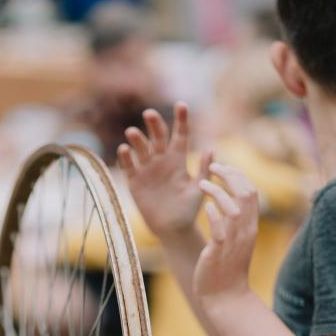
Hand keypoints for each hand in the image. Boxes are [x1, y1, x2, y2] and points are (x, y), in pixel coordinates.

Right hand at [118, 103, 211, 241]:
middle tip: (149, 114)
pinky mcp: (135, 182)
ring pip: (141, 149)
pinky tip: (124, 150)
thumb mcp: (199, 189)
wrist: (173, 229)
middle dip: (154, 124)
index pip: (180, 135)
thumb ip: (205, 169)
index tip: (182, 105)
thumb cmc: (189, 210)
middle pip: (157, 137)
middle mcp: (161, 161)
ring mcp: (147, 170)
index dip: (181, 120)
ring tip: (132, 132)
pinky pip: (129, 167)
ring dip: (137, 139)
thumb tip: (212, 148)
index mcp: (178, 160)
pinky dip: (126, 158)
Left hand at [194, 163, 258, 304]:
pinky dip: (214, 215)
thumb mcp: (234, 241)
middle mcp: (245, 231)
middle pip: (246, 194)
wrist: (225, 298)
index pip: (251, 191)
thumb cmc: (226, 269)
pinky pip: (219, 230)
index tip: (222, 167)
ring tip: (202, 184)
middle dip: (230, 175)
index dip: (238, 175)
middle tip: (213, 167)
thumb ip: (234, 222)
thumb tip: (229, 202)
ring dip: (218, 192)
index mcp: (250, 226)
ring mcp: (233, 242)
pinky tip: (205, 208)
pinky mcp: (218, 253)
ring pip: (233, 208)